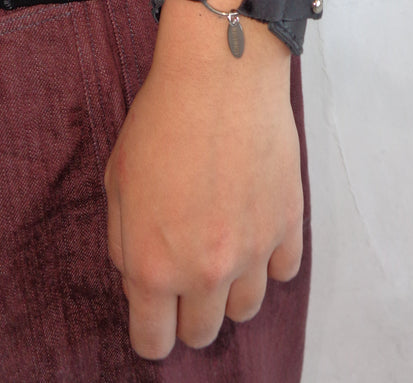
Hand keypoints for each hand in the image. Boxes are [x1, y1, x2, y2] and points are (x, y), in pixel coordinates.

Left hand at [104, 0, 303, 358]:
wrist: (221, 78)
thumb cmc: (163, 122)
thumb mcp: (117, 183)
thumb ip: (126, 244)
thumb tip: (143, 275)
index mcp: (153, 265)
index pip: (154, 340)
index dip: (151, 335)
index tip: (156, 320)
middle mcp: (207, 269)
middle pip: (203, 332)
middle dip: (190, 314)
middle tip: (188, 281)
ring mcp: (254, 249)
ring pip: (248, 309)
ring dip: (232, 292)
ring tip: (224, 253)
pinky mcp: (289, 223)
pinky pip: (285, 272)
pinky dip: (269, 262)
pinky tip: (255, 233)